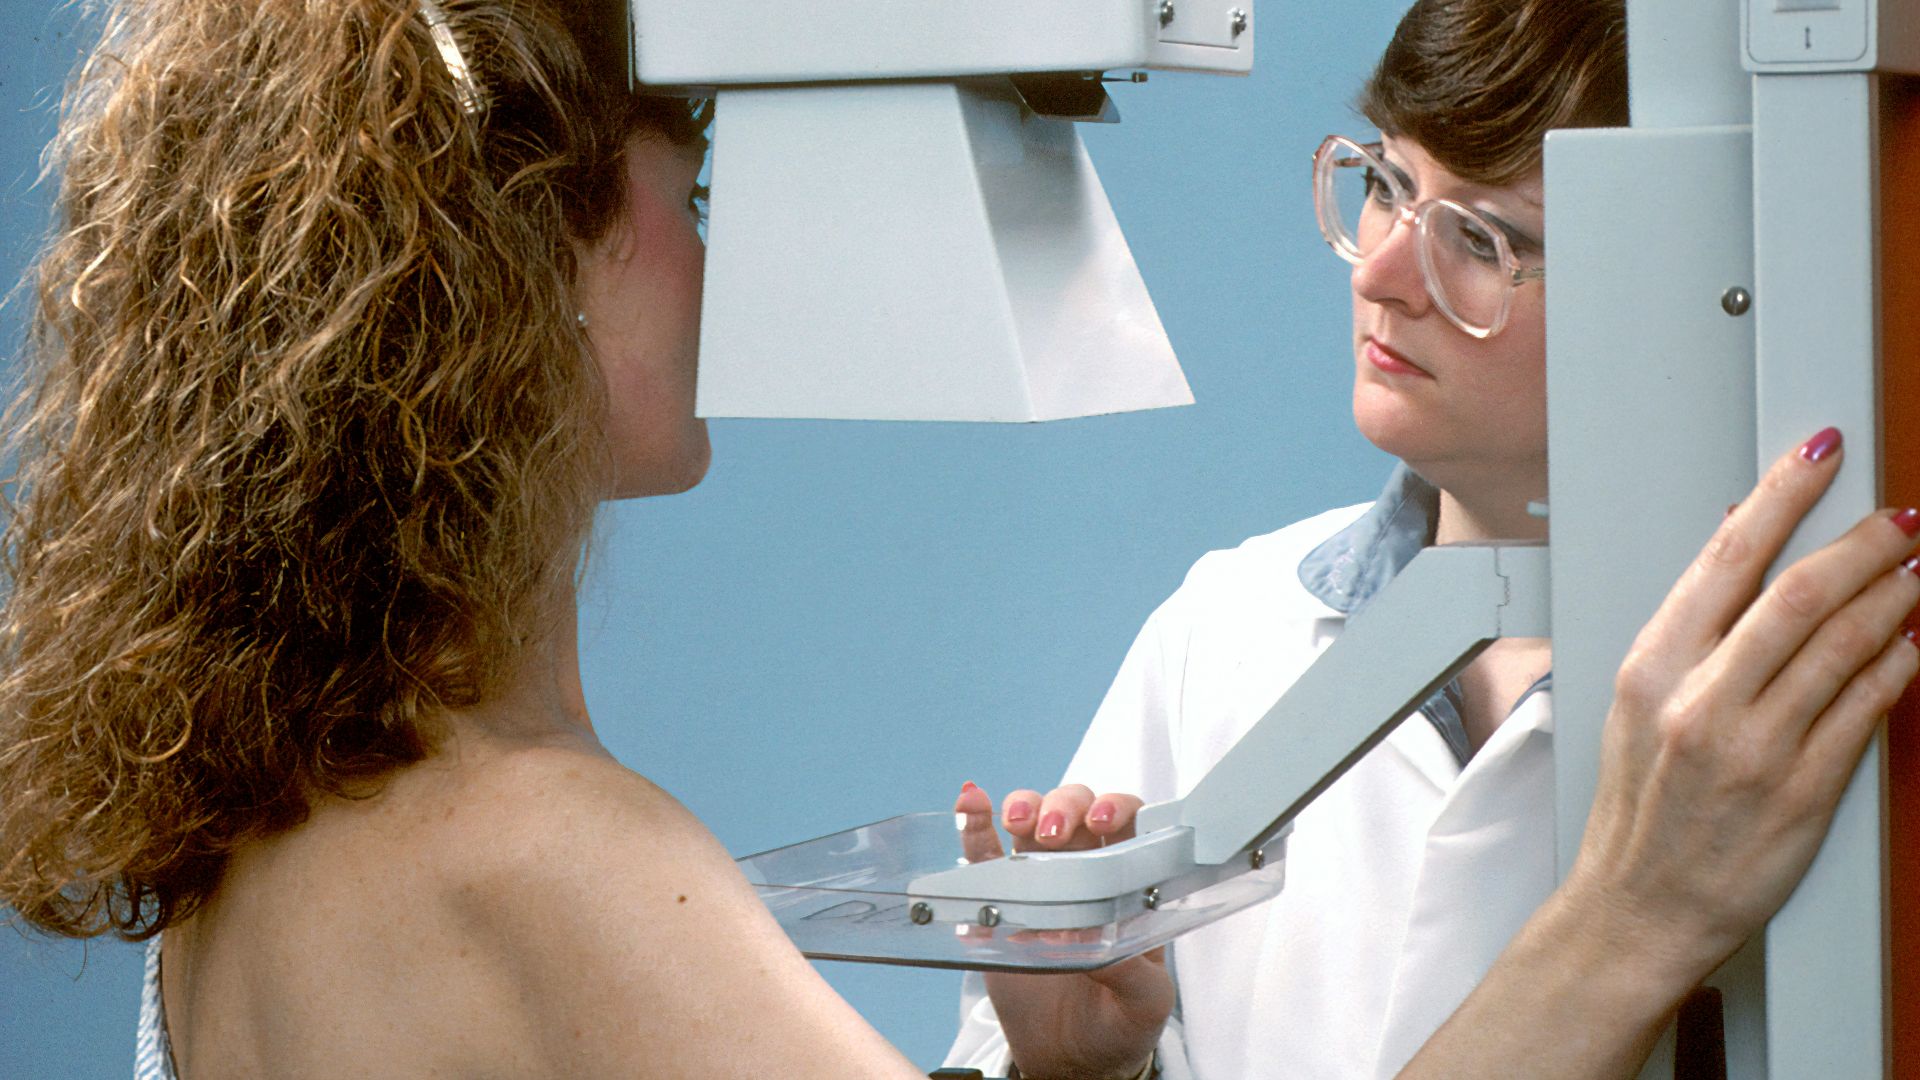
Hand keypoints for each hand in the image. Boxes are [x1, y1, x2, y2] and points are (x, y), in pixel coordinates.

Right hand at [954, 782, 1172, 1079]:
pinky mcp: (999, 901)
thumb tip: (1095, 940)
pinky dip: (974, 823)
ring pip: (1031, 818)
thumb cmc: (1120, 1023)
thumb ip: (1130, 970)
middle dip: (1064, 806)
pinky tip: (969, 802)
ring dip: (1023, 805)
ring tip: (1015, 821)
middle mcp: (1086, 872)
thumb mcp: (1144, 1002)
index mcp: (1128, 888)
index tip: (1103, 820)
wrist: (1070, 1060)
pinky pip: (983, 853)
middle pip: (1077, 810)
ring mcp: (1040, 882)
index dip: (1118, 808)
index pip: (1130, 826)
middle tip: (1052, 834)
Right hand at [1565, 428, 1919, 989]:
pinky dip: (1902, 662)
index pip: (1728, 556)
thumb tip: (1741, 558)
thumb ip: (1692, 634)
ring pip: (1846, 644)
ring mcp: (1756, 747)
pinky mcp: (1804, 791)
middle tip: (1902, 517)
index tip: (1821, 455)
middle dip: (1866, 542)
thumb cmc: (1641, 809)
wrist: (1639, 908)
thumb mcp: (1637, 705)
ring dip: (1896, 595)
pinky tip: (1916, 639)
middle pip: (1801, 593)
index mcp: (1653, 666)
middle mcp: (1702, 700)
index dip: (1784, 495)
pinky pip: (1868, 708)